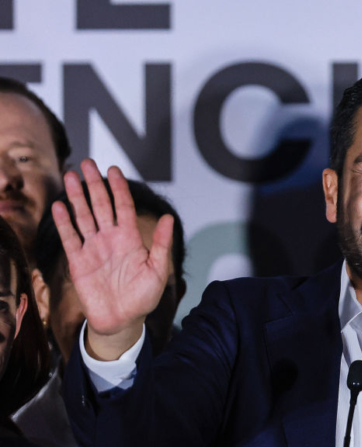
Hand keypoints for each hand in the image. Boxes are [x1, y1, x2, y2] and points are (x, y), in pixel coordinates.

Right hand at [53, 159, 172, 358]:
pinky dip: (64, 223)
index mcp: (130, 238)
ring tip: (70, 176)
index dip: (118, 188)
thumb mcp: (158, 270)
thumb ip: (161, 244)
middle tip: (87, 163)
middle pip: (101, 205)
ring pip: (83, 217)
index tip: (113, 170)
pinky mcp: (78, 262)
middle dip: (94, 184)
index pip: (123, 206)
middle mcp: (110, 239)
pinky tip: (59, 207)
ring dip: (76, 197)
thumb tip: (169, 219)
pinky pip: (70, 238)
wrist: (122, 320)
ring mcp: (93, 248)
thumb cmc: (144, 297)